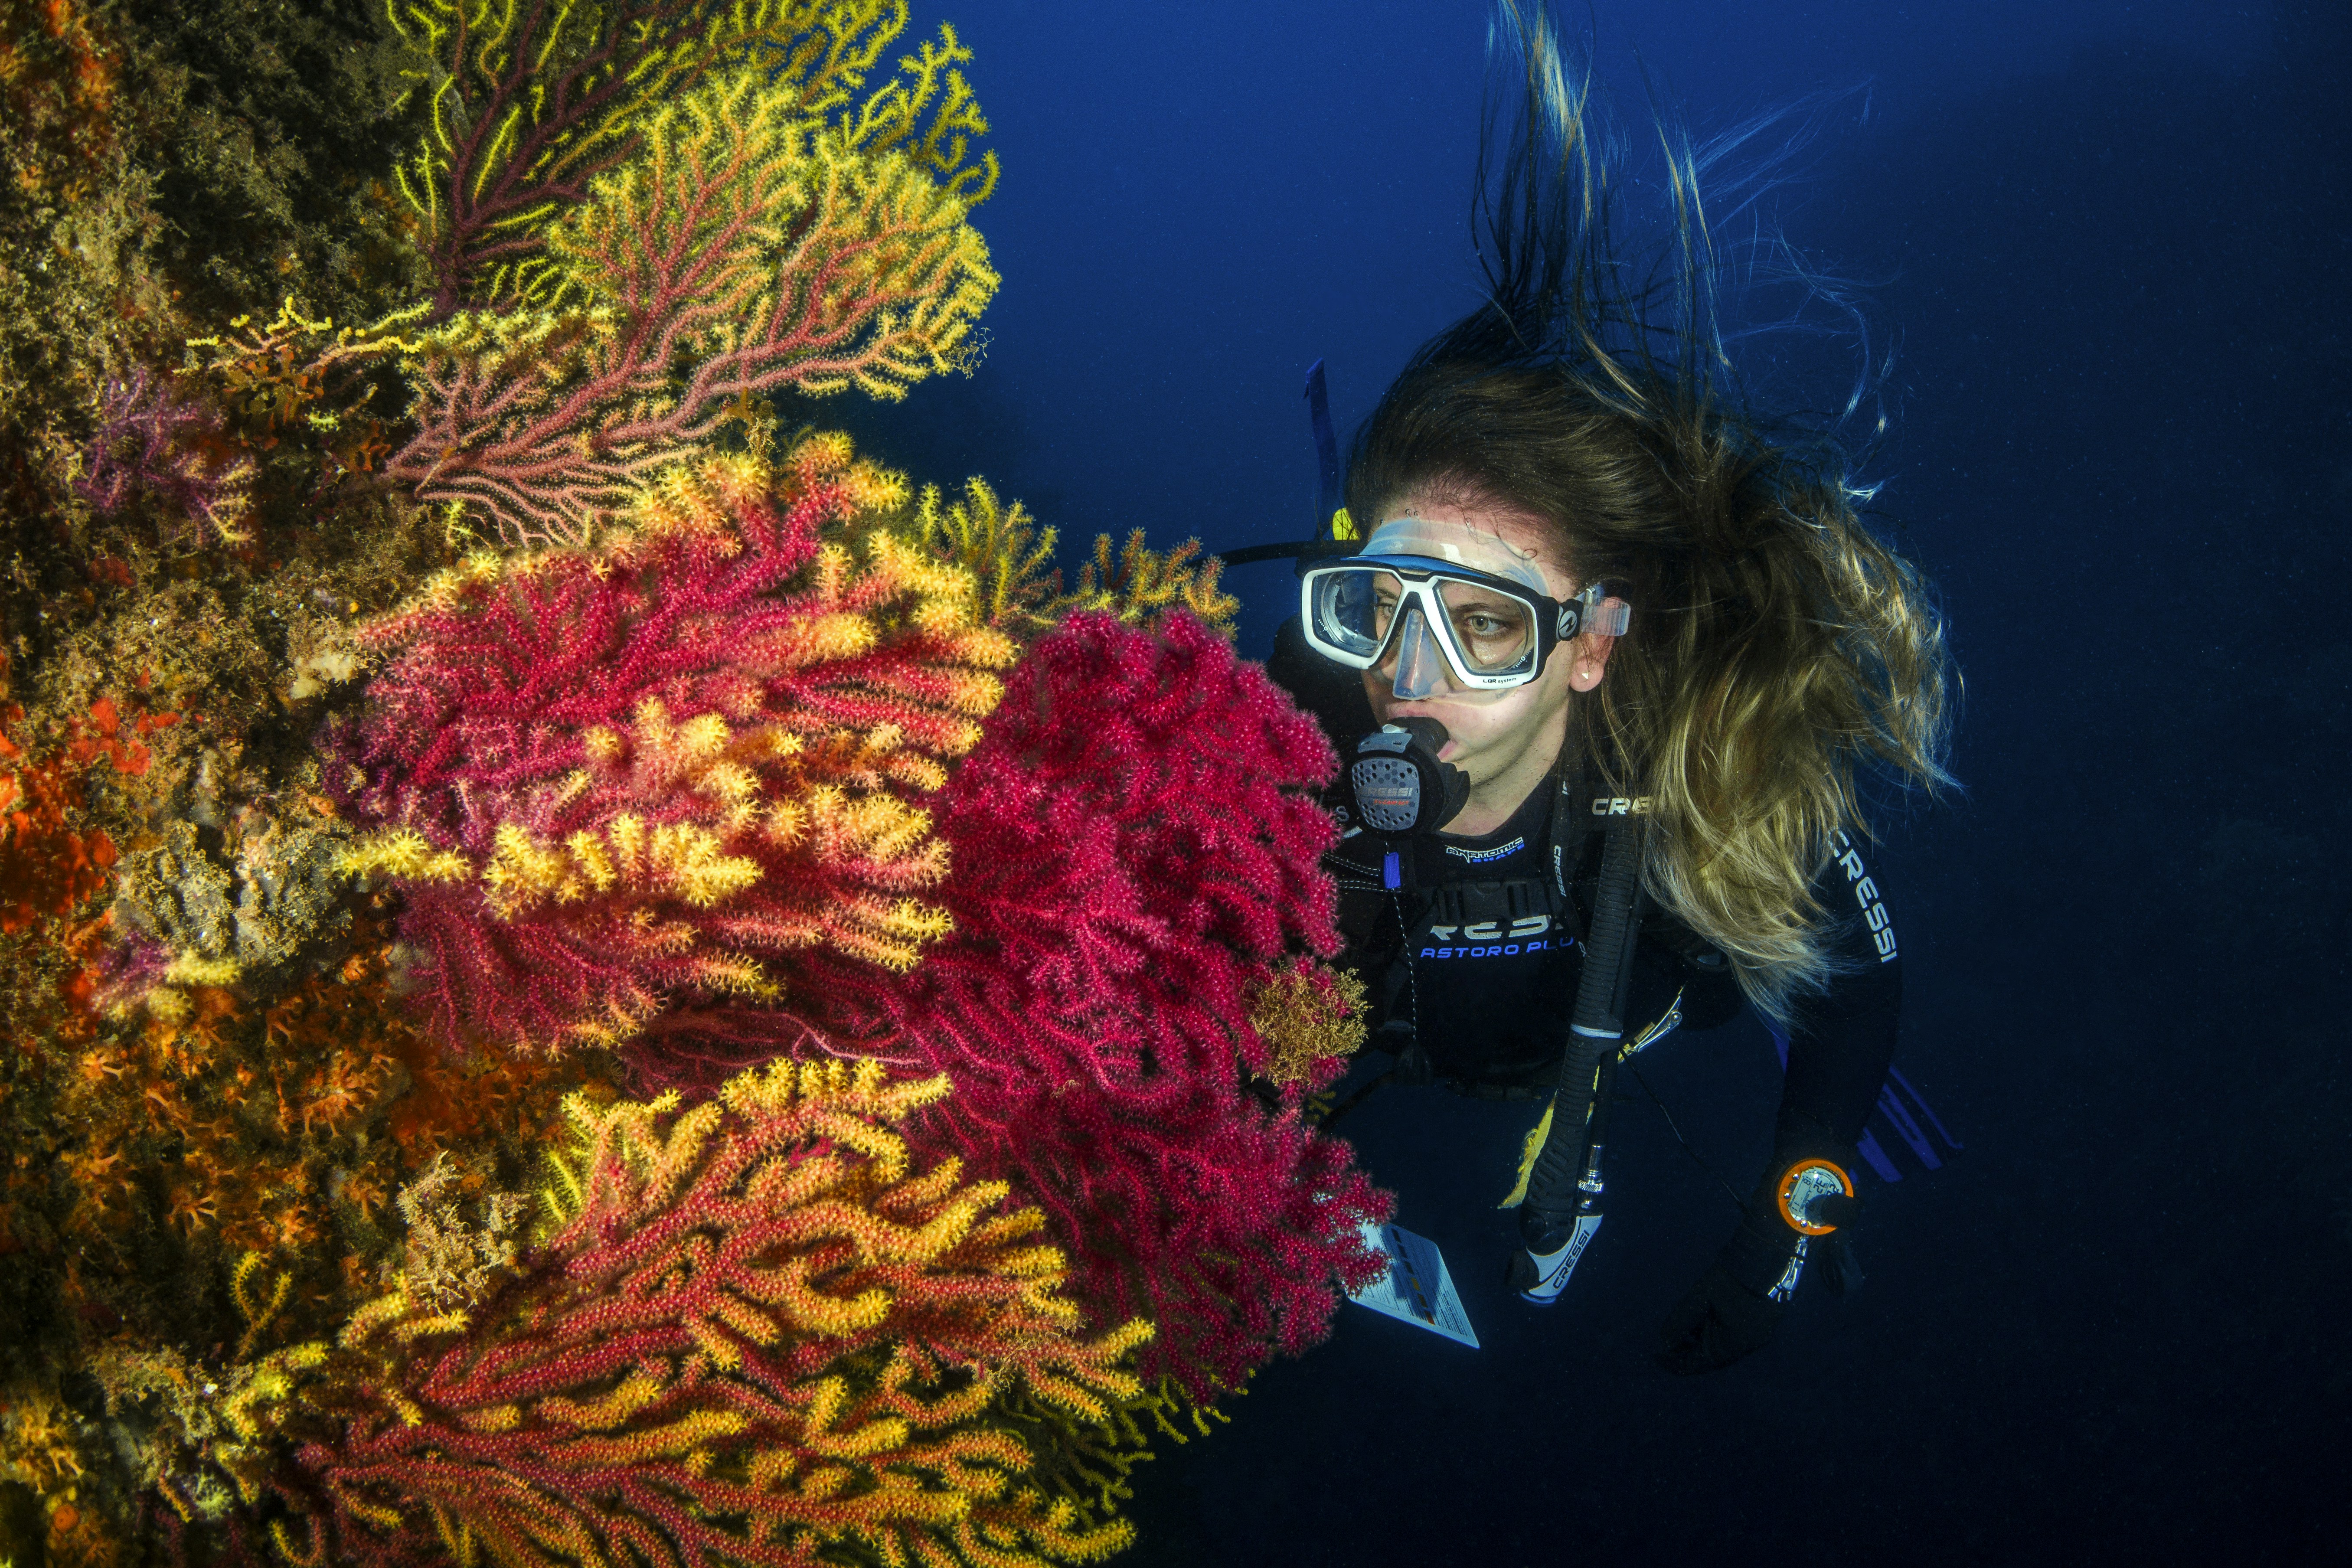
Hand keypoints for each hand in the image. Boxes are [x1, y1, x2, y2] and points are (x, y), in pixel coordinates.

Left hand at [1656, 1261, 1784, 1373]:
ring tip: (1683, 1331)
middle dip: (1687, 1351)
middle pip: (1710, 1358)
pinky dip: (1716, 1333)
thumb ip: (1679, 1321)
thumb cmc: (1730, 1279)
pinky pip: (1733, 1337)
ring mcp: (1756, 1337)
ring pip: (1722, 1348)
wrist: (1767, 1260)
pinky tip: (1704, 1321)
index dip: (1673, 1361)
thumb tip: (1663, 1340)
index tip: (1656, 1355)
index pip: (1696, 1364)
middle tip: (1669, 1342)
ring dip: (1702, 1342)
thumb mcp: (1698, 1298)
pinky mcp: (1761, 1325)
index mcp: (1731, 1345)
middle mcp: (1745, 1347)